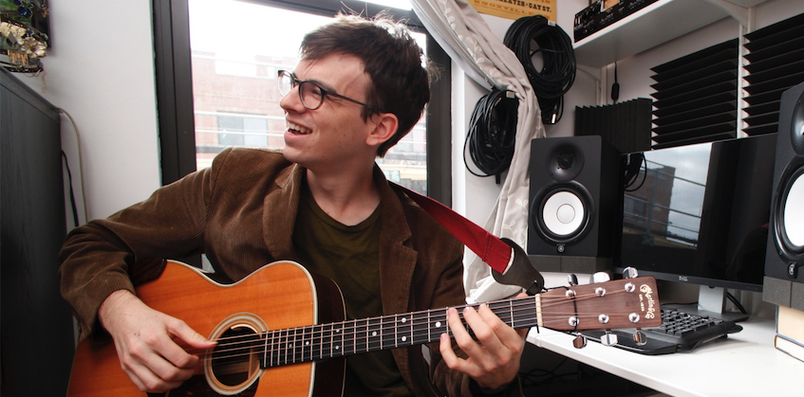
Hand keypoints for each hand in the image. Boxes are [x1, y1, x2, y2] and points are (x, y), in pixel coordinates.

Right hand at [99, 290, 216, 392]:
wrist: (123, 318)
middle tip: (189, 369)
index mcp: (155, 338)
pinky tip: (166, 379)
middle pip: (169, 374)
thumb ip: (192, 336)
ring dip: (173, 384)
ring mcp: (132, 362)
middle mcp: (141, 352)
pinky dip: (158, 387)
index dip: (193, 363)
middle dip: (185, 375)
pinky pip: (144, 386)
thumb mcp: (173, 322)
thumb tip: (211, 345)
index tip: (195, 359)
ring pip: (156, 385)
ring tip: (179, 375)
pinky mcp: (126, 369)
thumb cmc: (149, 320)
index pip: (180, 359)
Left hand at [439, 293, 527, 390]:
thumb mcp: (519, 336)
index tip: (481, 306)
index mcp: (512, 345)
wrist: (503, 379)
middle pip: (483, 334)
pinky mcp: (471, 371)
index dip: (486, 313)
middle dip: (471, 317)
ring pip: (466, 344)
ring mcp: (484, 364)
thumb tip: (522, 296)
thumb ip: (519, 316)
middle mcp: (499, 356)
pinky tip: (444, 336)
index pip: (497, 326)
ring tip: (452, 315)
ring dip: (456, 326)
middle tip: (467, 310)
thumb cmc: (509, 355)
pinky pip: (454, 362)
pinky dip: (445, 349)